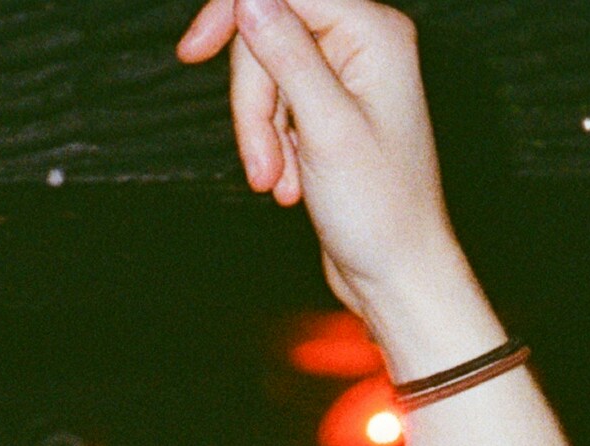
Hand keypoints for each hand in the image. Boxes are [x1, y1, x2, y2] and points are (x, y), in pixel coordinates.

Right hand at [175, 0, 468, 339]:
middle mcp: (364, 44)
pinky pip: (276, 104)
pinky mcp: (329, 108)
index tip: (191, 52)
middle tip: (261, 165)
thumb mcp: (327, 130)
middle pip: (268, 35)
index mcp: (374, 34)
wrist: (398, 275)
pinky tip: (291, 184)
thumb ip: (288, 56)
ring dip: (260, 133)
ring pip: (266, 75)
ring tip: (280, 185)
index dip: (232, 14)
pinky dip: (271, 144)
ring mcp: (346, 76)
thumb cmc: (381, 212)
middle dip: (252, 103)